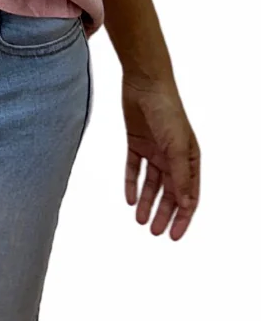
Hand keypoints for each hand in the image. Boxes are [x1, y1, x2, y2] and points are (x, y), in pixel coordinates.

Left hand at [121, 73, 199, 239]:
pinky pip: (134, 168)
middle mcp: (173, 157)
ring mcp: (155, 150)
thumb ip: (180, 176)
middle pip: (170, 193)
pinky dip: (132, 183)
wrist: (145, 84)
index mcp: (189, 159)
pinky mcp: (137, 142)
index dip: (183, 217)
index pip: (189, 195)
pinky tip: (129, 199)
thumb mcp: (176, 146)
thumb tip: (186, 204)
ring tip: (140, 221)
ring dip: (147, 202)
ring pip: (152, 184)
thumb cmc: (167, 111)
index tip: (174, 236)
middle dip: (164, 214)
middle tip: (154, 232)